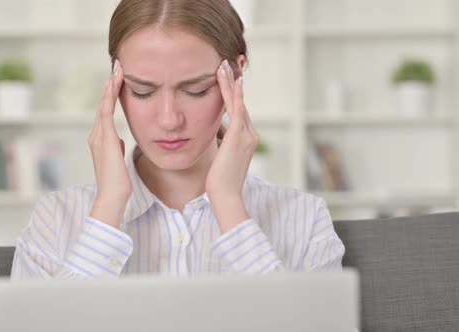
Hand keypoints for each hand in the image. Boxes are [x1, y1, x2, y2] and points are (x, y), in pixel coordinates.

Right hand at [88, 60, 131, 227]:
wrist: (112, 197)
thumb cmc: (118, 184)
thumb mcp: (119, 161)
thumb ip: (117, 148)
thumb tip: (120, 141)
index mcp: (101, 141)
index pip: (106, 112)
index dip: (112, 95)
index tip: (118, 79)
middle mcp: (96, 136)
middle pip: (103, 104)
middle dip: (111, 85)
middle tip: (118, 65)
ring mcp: (99, 137)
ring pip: (103, 105)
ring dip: (111, 86)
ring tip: (117, 69)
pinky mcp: (105, 139)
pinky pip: (106, 113)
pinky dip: (109, 97)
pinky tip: (114, 85)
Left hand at [205, 59, 257, 232]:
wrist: (225, 196)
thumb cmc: (219, 183)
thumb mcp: (221, 161)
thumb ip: (222, 149)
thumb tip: (216, 145)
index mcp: (246, 140)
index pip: (239, 111)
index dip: (233, 93)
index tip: (226, 78)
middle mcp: (250, 135)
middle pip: (240, 102)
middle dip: (233, 82)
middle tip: (226, 63)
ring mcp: (246, 135)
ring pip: (238, 102)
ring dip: (230, 82)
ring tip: (223, 65)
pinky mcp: (238, 137)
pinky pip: (236, 109)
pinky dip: (233, 93)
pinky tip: (230, 79)